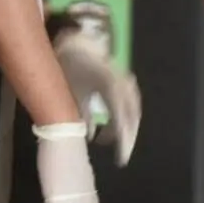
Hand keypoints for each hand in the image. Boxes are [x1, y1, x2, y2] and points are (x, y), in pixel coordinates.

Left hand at [50, 26, 141, 166]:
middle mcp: (123, 84)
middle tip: (122, 156)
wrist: (75, 43)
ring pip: (133, 111)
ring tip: (119, 142)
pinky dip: (126, 115)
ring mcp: (126, 80)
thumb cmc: (70, 67)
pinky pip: (130, 102)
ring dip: (128, 128)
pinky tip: (118, 125)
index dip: (122, 142)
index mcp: (111, 88)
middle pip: (132, 118)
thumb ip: (82, 115)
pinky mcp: (124, 79)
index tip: (121, 158)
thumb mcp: (72, 93)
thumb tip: (90, 136)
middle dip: (128, 139)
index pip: (122, 121)